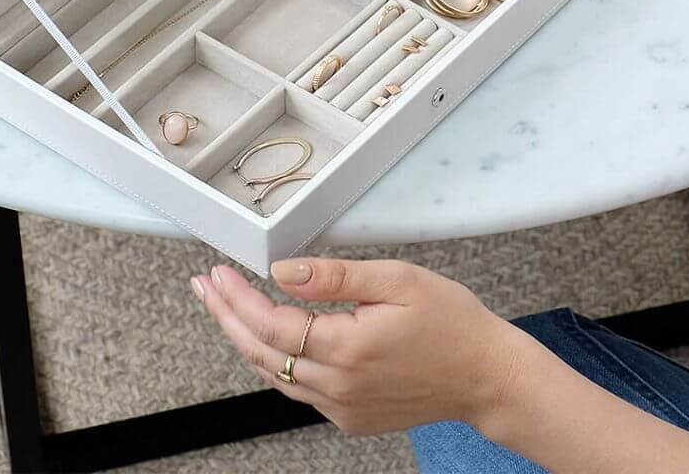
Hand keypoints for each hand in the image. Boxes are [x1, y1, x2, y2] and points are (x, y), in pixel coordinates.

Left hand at [192, 257, 529, 435]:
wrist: (485, 375)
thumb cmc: (449, 319)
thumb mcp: (397, 280)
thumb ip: (335, 276)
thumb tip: (281, 271)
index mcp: (348, 348)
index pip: (271, 323)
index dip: (237, 298)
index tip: (217, 272)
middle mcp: (338, 386)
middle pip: (261, 352)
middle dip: (226, 316)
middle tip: (203, 286)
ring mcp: (342, 408)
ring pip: (274, 375)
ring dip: (244, 339)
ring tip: (223, 306)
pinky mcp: (351, 418)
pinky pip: (298, 391)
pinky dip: (274, 362)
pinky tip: (267, 338)